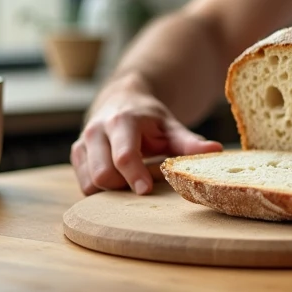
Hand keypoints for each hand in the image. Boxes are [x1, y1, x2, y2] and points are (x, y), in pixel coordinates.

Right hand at [71, 75, 221, 195]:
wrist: (121, 101)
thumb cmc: (149, 118)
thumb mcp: (170, 126)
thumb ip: (189, 141)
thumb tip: (215, 151)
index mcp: (122, 121)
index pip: (124, 155)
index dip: (135, 176)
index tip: (146, 191)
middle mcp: (96, 131)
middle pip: (103, 174)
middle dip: (124, 185)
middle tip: (145, 182)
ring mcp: (82, 144)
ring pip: (90, 183)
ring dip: (112, 189)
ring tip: (133, 177)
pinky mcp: (76, 155)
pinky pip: (84, 184)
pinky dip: (102, 189)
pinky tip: (120, 179)